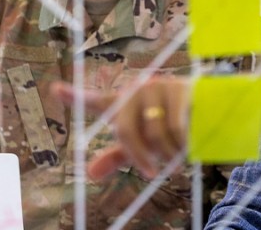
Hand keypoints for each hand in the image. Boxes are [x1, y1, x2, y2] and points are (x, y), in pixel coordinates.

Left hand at [52, 77, 190, 180]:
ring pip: (154, 133)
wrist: (206, 111)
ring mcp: (157, 86)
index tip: (55, 89)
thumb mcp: (142, 145)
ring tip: (177, 158)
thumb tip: (90, 174)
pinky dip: (181, 144)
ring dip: (167, 154)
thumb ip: (117, 157)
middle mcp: (135, 90)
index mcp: (121, 104)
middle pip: (125, 131)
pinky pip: (175, 127)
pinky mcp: (179, 88)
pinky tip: (188, 146)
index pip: (94, 101)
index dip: (73, 96)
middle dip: (140, 157)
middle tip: (151, 174)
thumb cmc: (168, 127)